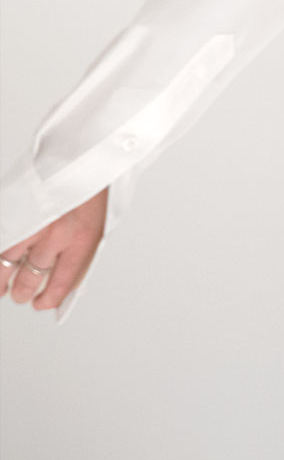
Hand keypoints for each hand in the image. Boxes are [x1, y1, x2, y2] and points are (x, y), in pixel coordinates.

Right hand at [1, 187, 107, 313]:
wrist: (82, 155)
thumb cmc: (89, 193)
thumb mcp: (97, 227)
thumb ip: (79, 256)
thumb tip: (60, 286)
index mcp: (81, 239)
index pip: (61, 282)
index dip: (48, 298)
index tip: (40, 304)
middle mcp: (54, 234)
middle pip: (29, 277)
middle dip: (21, 291)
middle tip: (18, 294)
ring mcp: (30, 222)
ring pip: (5, 263)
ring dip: (1, 281)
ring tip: (1, 288)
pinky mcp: (14, 210)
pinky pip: (1, 240)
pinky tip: (0, 263)